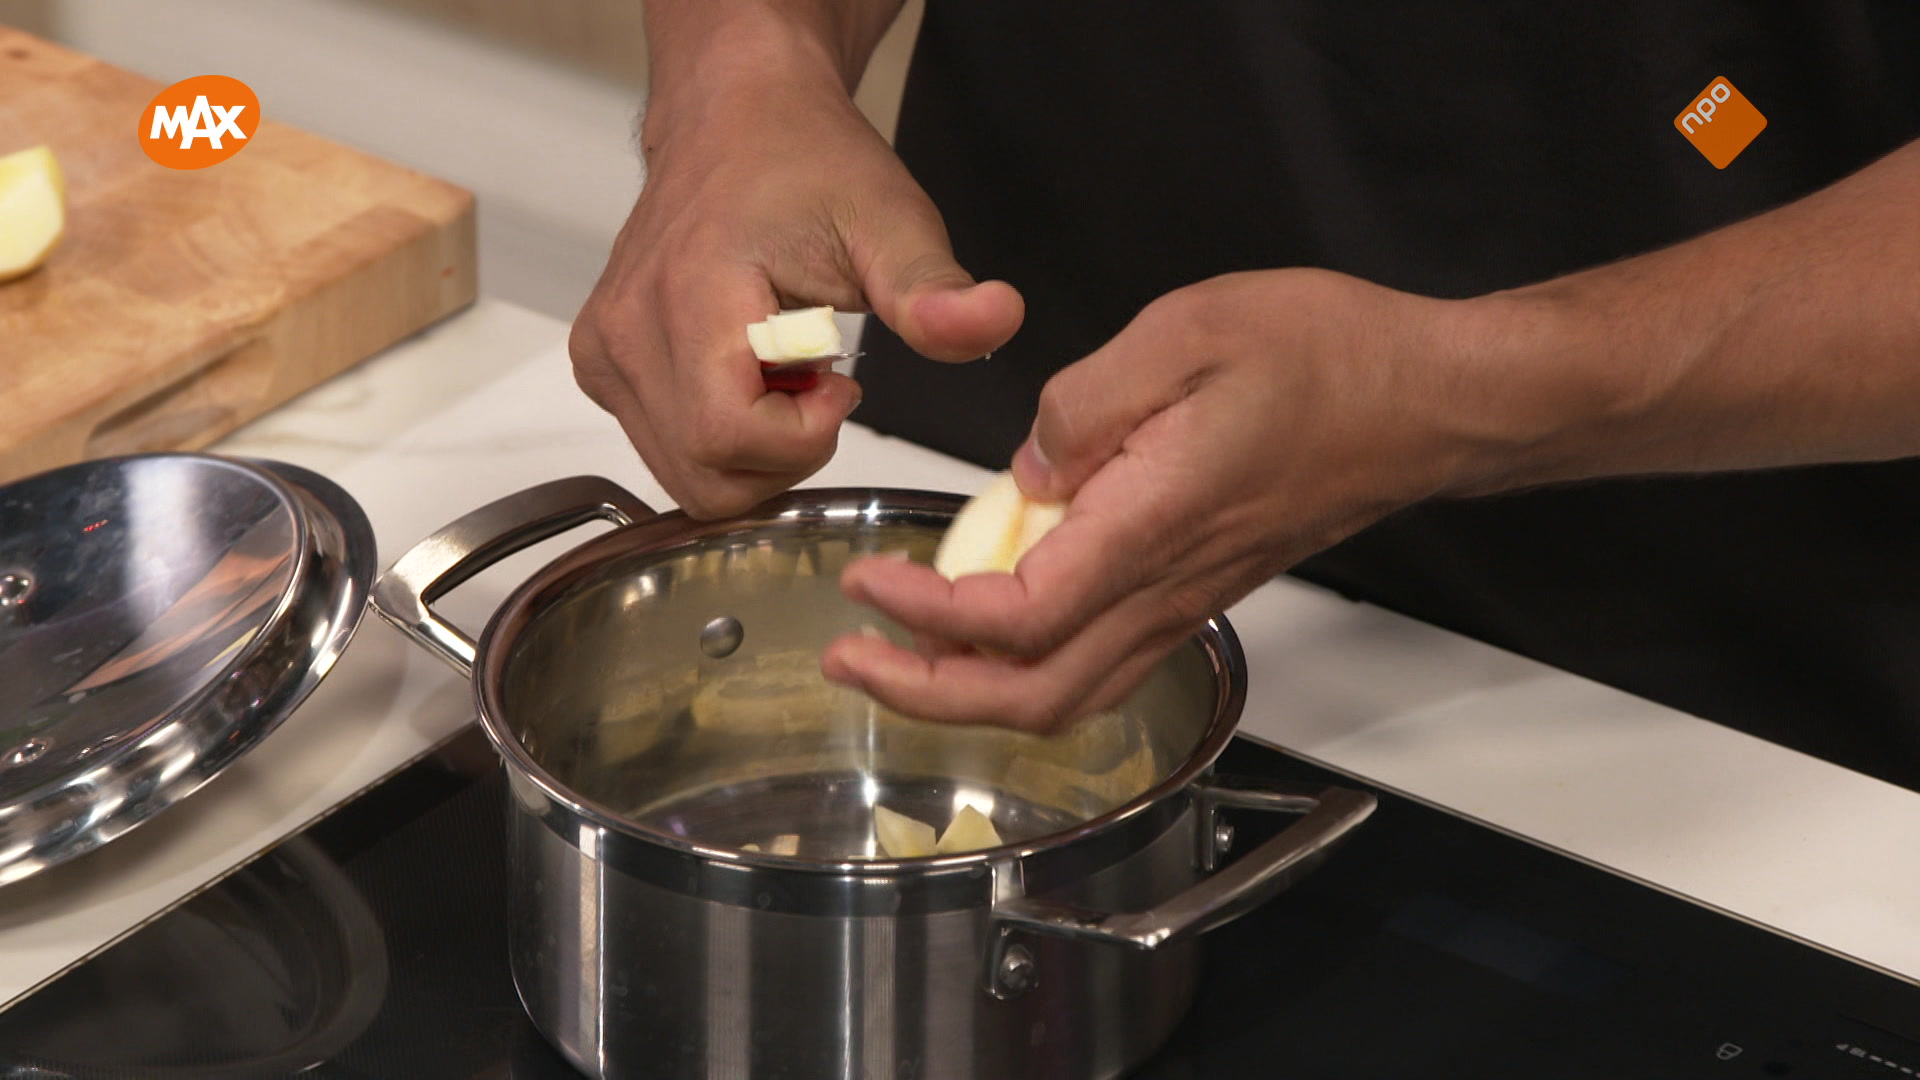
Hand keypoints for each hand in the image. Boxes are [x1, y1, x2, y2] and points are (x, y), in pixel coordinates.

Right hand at [569, 53, 1022, 518]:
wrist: (736, 117)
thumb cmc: (805, 163)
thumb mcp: (890, 220)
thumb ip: (934, 288)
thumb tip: (995, 320)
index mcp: (689, 294)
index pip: (727, 435)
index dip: (801, 438)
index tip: (843, 384)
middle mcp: (628, 332)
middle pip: (705, 477)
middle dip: (784, 458)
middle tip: (823, 384)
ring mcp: (606, 353)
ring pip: (685, 476)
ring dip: (754, 452)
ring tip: (788, 374)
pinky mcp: (602, 365)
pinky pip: (665, 449)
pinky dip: (720, 438)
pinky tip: (752, 375)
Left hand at [820, 269, 1537, 730]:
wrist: (1427, 402)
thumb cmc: (1328, 359)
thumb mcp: (1188, 332)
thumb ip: (1086, 400)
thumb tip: (1027, 464)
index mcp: (1151, 524)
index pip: (1017, 618)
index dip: (927, 617)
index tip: (867, 582)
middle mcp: (1166, 586)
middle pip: (1032, 695)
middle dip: (927, 693)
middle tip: (853, 654)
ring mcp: (1186, 601)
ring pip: (1068, 698)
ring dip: (973, 695)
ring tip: (903, 657)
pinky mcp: (1198, 593)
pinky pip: (1102, 668)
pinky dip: (1028, 673)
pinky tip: (992, 631)